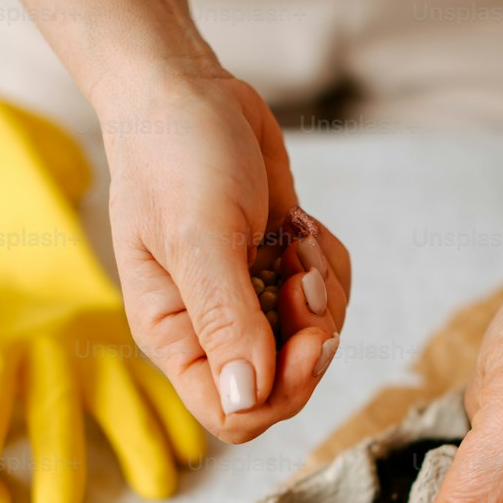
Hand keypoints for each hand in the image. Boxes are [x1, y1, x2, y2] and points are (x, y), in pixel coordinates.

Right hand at [101, 65, 349, 440]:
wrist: (188, 88)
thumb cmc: (175, 153)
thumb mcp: (200, 235)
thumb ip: (225, 320)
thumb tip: (245, 399)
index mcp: (175, 335)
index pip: (234, 414)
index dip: (283, 391)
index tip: (308, 336)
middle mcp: (209, 328)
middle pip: (285, 383)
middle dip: (312, 332)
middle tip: (304, 273)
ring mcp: (246, 300)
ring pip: (315, 340)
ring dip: (323, 290)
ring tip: (296, 237)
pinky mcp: (276, 270)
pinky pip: (328, 296)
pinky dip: (328, 262)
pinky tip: (300, 224)